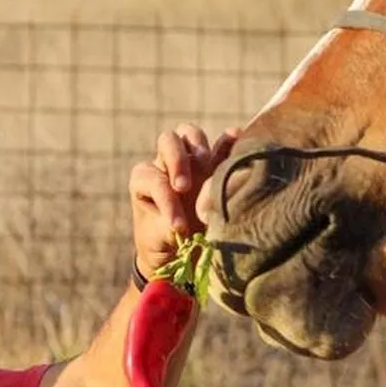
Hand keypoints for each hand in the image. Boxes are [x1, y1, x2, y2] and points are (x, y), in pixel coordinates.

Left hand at [129, 123, 238, 277]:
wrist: (178, 252)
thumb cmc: (163, 244)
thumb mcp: (160, 240)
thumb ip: (169, 228)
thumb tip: (185, 226)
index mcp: (144, 180)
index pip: (154, 179)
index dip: (166, 200)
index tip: (179, 226)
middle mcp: (165, 163)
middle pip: (168, 141)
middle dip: (177, 160)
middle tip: (184, 187)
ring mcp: (191, 161)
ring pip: (190, 135)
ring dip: (199, 146)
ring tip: (207, 163)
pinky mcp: (214, 166)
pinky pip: (223, 145)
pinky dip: (231, 141)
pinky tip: (241, 138)